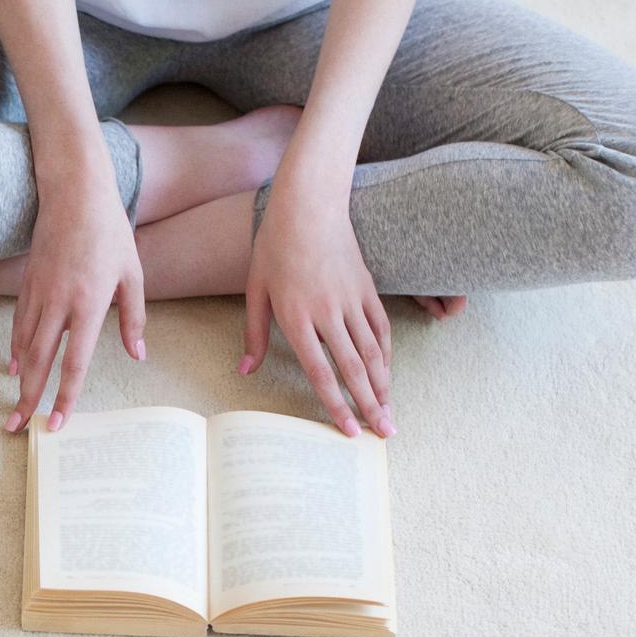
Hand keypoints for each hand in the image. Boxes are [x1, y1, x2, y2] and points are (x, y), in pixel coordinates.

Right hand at [6, 163, 146, 432]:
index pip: (75, 361)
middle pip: (40, 361)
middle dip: (29, 398)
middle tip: (18, 427)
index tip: (57, 422)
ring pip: (25, 345)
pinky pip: (20, 324)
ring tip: (14, 406)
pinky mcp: (28, 282)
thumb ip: (133, 317)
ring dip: (20, 379)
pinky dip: (17, 348)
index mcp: (89, 303)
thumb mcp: (132, 274)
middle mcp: (59, 302)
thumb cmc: (110, 231)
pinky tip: (17, 366)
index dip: (65, 395)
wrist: (75, 191)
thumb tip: (138, 354)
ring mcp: (39, 292)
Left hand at [240, 177, 394, 437]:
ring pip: (373, 352)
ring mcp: (352, 299)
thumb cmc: (274, 245)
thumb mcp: (255, 288)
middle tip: (383, 434)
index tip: (348, 430)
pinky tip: (386, 375)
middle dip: (370, 406)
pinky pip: (381, 328)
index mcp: (297, 316)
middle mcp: (328, 312)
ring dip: (383, 386)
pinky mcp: (367, 287)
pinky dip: (386, 355)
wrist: (309, 203)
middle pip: (353, 369)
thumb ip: (254, 333)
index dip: (335, 405)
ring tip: (390, 414)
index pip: (321, 371)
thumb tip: (245, 370)